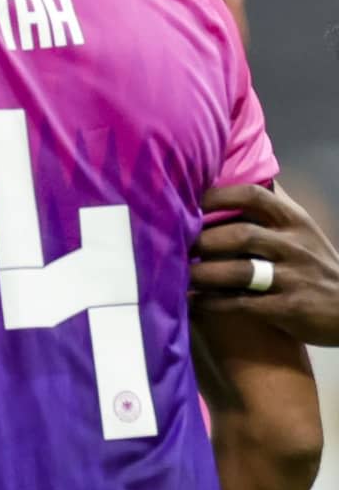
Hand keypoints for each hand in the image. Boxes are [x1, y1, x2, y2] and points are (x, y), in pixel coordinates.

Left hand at [190, 183, 338, 345]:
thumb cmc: (314, 264)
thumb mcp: (300, 230)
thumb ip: (268, 211)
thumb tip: (229, 181)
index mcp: (294, 221)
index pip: (253, 195)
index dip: (217, 196)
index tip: (187, 201)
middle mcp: (293, 245)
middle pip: (241, 234)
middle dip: (203, 240)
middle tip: (175, 245)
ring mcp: (292, 277)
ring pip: (240, 271)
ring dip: (203, 273)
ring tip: (178, 273)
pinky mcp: (288, 308)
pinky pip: (242, 304)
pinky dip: (212, 303)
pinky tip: (191, 301)